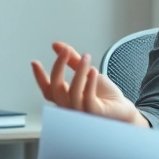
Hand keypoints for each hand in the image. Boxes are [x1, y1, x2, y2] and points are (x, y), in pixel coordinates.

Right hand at [31, 42, 147, 125]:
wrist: (123, 110)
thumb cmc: (105, 96)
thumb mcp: (88, 73)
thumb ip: (73, 60)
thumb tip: (57, 45)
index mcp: (65, 99)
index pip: (47, 89)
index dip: (39, 77)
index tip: (35, 62)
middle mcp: (69, 107)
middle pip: (56, 89)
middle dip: (58, 68)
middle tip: (64, 51)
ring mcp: (80, 112)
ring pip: (72, 92)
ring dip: (78, 72)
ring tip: (85, 57)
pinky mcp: (94, 113)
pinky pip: (87, 98)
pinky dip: (89, 83)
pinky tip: (92, 70)